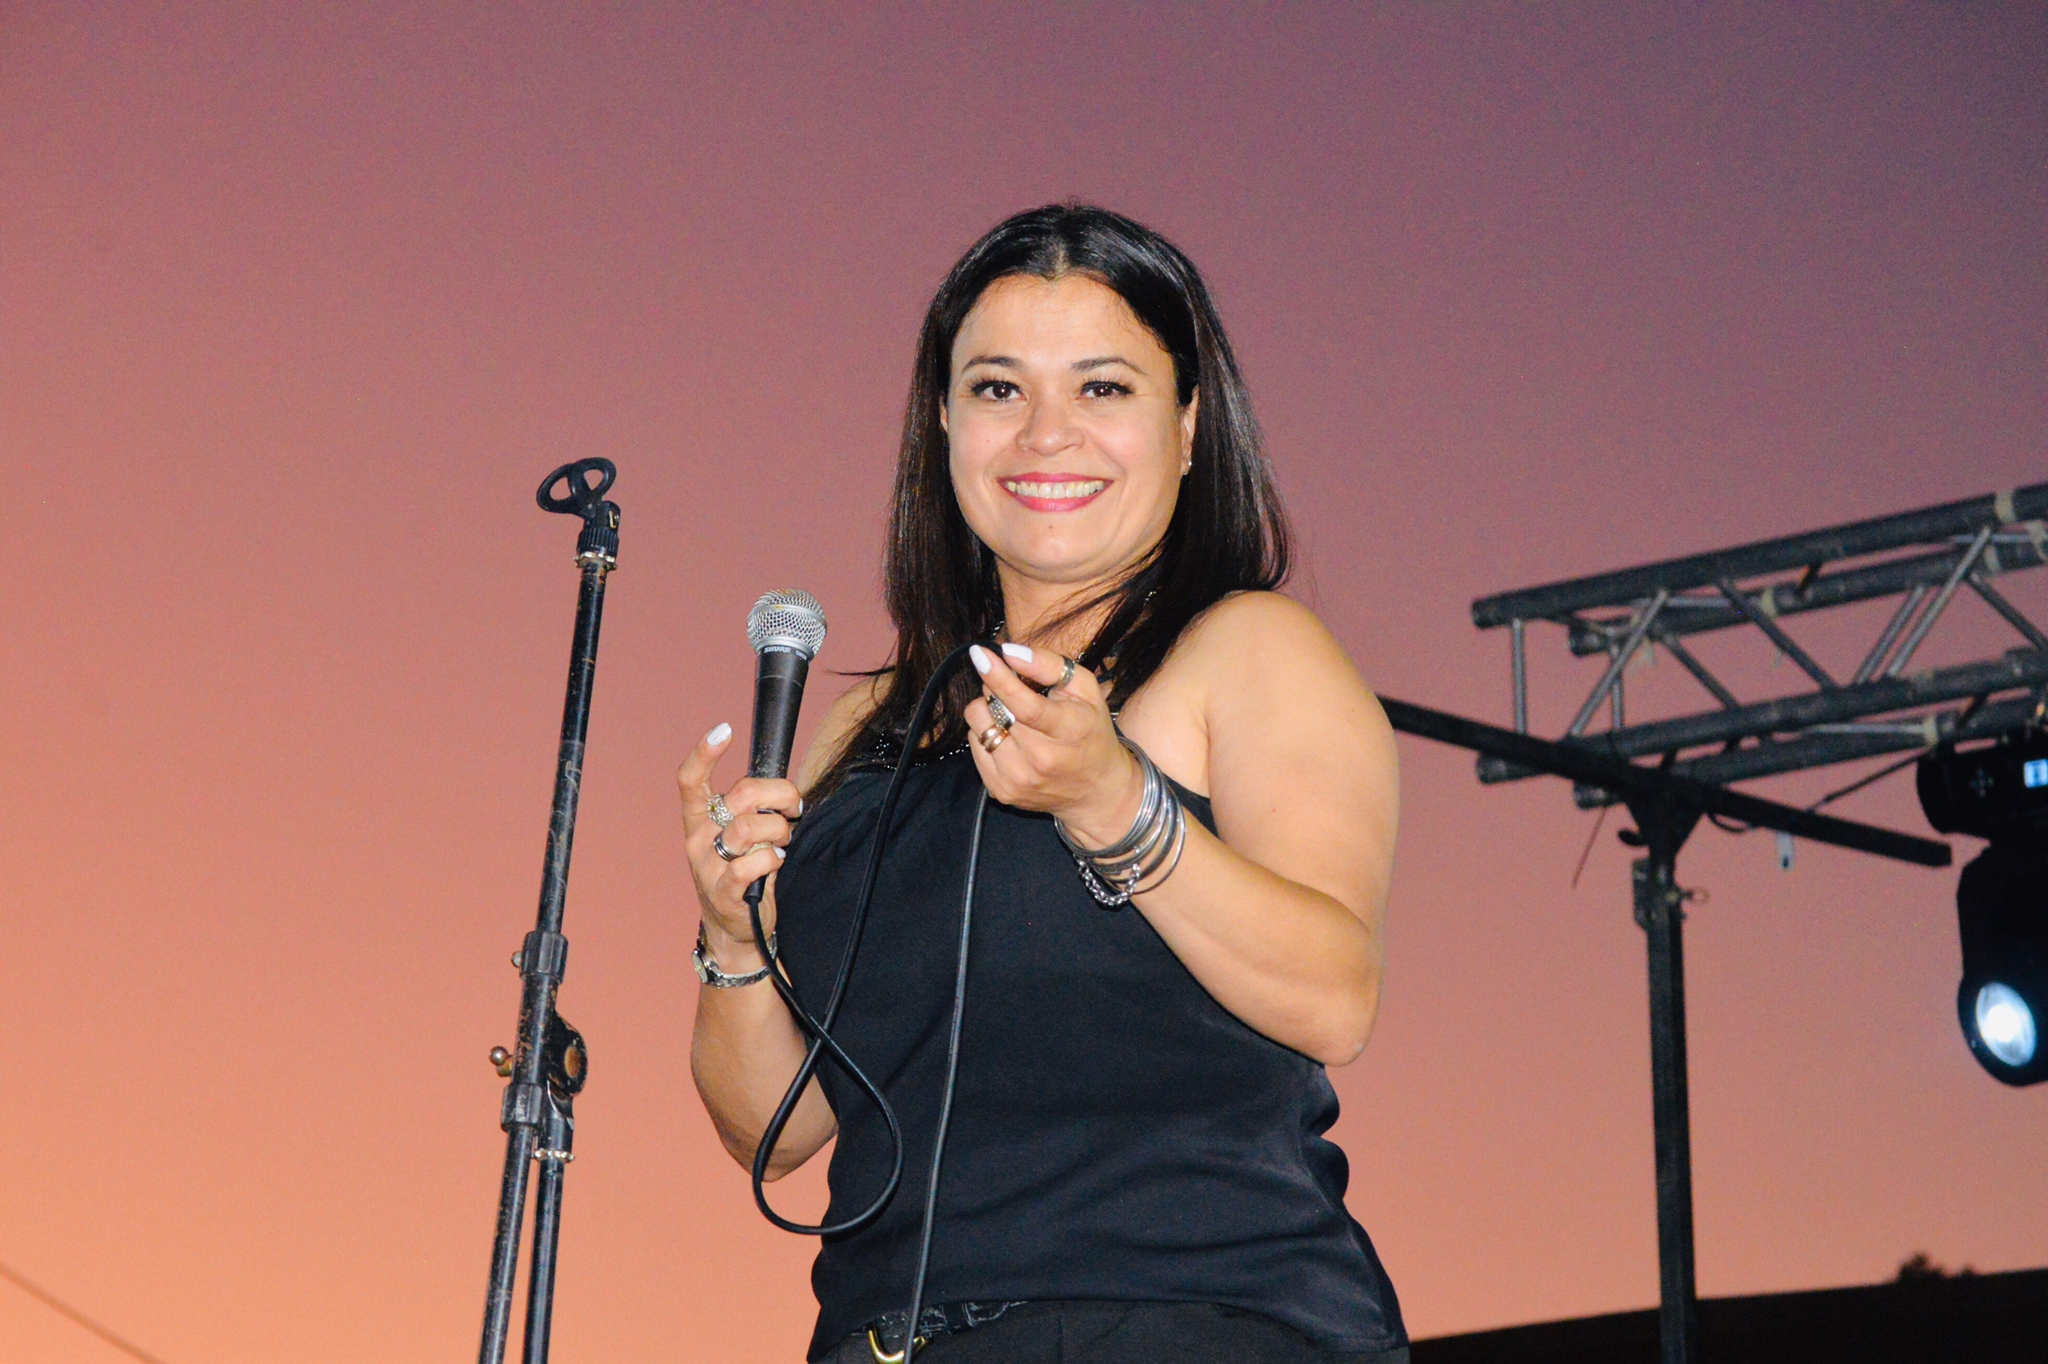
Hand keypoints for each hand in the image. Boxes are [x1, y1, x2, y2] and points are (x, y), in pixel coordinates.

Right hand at [676, 723, 803, 967]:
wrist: (734, 928)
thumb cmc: (745, 872)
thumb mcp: (743, 836)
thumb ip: (753, 810)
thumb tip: (784, 790)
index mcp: (699, 819)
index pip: (691, 780)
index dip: (704, 752)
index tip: (723, 730)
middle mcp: (698, 839)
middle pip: (741, 796)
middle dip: (780, 797)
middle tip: (791, 813)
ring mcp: (707, 866)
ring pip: (750, 828)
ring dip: (779, 831)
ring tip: (782, 843)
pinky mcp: (724, 892)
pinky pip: (754, 863)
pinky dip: (773, 859)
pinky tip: (775, 863)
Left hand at [962, 643, 1141, 845]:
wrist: (1097, 791)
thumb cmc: (1090, 731)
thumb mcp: (1085, 690)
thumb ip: (1049, 666)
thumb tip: (1009, 652)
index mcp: (1068, 731)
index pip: (1025, 705)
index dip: (999, 677)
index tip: (979, 653)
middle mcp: (1040, 760)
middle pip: (994, 709)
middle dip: (998, 689)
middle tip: (1017, 693)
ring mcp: (1017, 779)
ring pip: (977, 725)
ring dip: (989, 712)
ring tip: (1013, 717)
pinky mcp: (1000, 791)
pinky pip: (974, 745)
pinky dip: (987, 734)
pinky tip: (1010, 739)